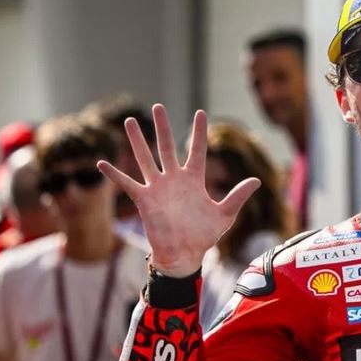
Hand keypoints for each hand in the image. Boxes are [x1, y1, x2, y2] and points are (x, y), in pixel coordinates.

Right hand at [97, 105, 259, 275]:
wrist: (185, 254)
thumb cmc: (204, 236)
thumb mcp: (225, 215)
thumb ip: (238, 196)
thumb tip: (258, 180)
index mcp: (194, 180)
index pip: (197, 150)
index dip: (199, 132)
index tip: (200, 112)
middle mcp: (174, 180)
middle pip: (167, 147)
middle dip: (163, 127)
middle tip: (158, 107)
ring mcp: (158, 188)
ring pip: (146, 159)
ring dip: (137, 141)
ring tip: (130, 121)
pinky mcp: (144, 200)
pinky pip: (128, 184)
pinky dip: (115, 175)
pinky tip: (102, 163)